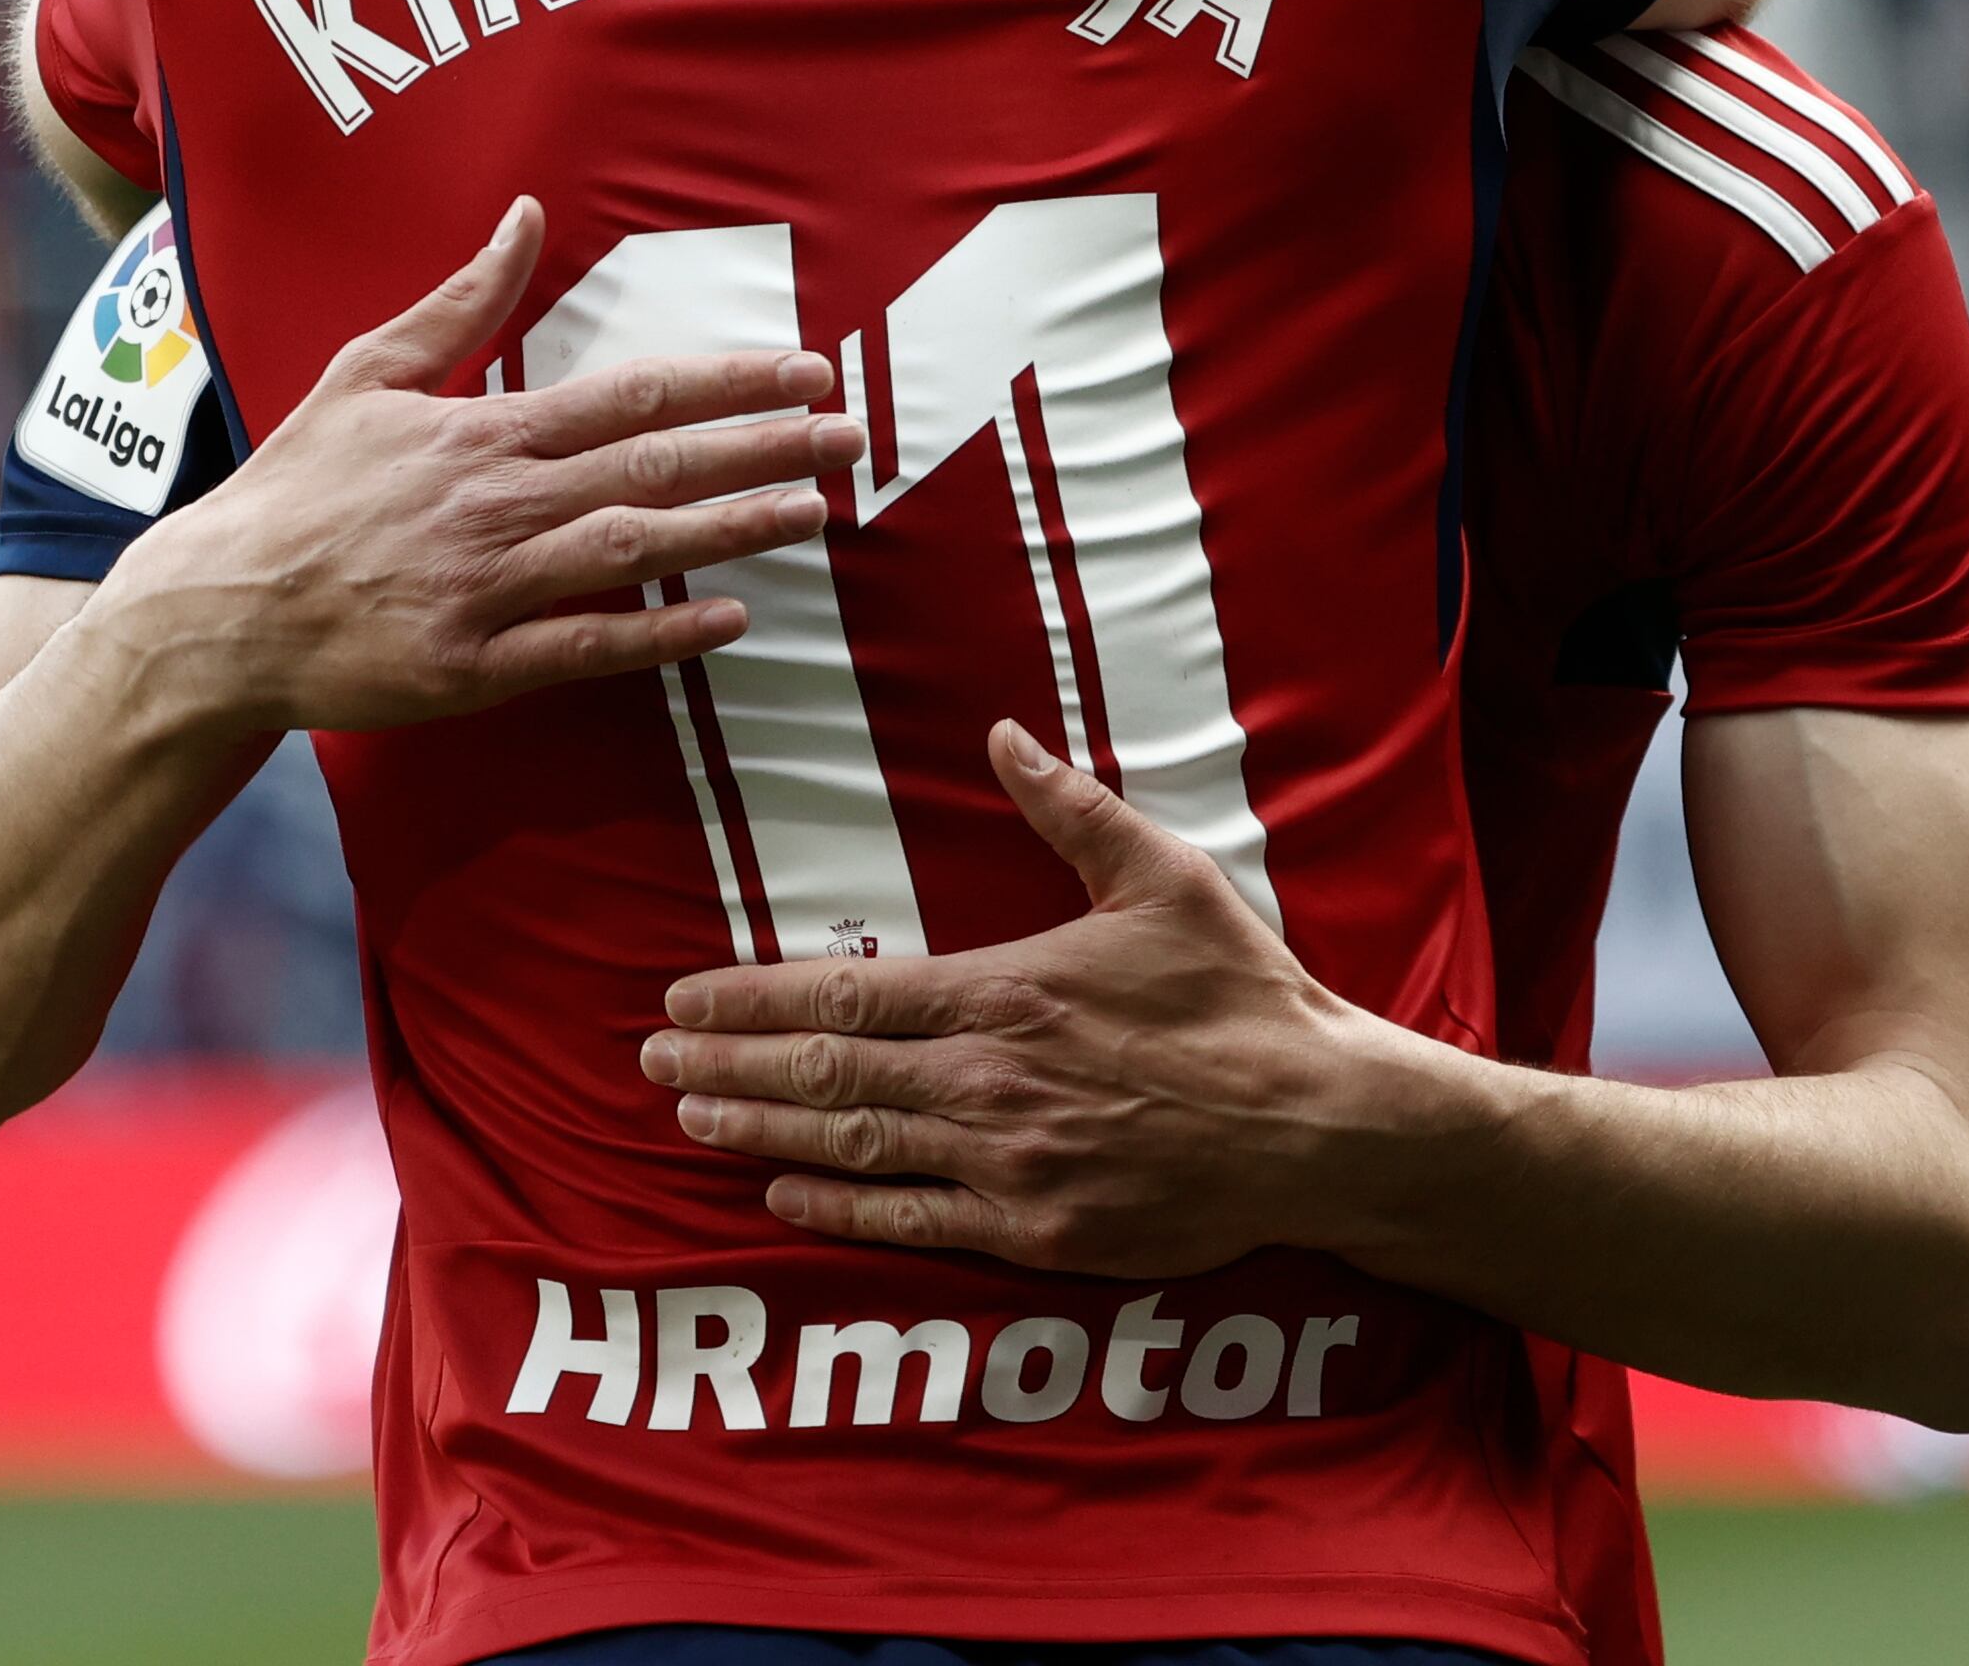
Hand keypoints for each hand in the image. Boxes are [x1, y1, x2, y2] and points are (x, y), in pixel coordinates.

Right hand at [97, 198, 863, 730]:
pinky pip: (583, 647)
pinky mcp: (471, 668)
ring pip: (633, 552)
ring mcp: (486, 589)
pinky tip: (728, 620)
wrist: (213, 609)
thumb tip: (524, 216)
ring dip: (731, 531)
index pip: (631, 396)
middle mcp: (496, 505)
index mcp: (481, 433)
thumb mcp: (366, 371)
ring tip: (814, 513)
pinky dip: (659, 635)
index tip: (805, 370)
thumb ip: (460, 301)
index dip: (727, 382)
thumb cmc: (293, 488)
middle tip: (849, 437)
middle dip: (762, 448)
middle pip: (654, 468)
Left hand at [639, 720, 1466, 1277]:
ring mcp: (1009, 1166)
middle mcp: (990, 1082)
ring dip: (758, 1135)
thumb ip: (1068, 807)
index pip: (844, 998)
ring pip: (853, 1149)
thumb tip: (1001, 734)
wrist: (1320, 1123)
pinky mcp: (1037, 1234)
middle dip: (726, 1069)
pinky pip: (914, 1224)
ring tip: (687, 1120)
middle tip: (648, 1065)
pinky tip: (781, 1195)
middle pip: (826, 1077)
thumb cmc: (1242, 993)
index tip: (681, 1000)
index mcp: (1007, 991)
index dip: (750, 1003)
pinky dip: (838, 1207)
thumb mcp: (1162, 877)